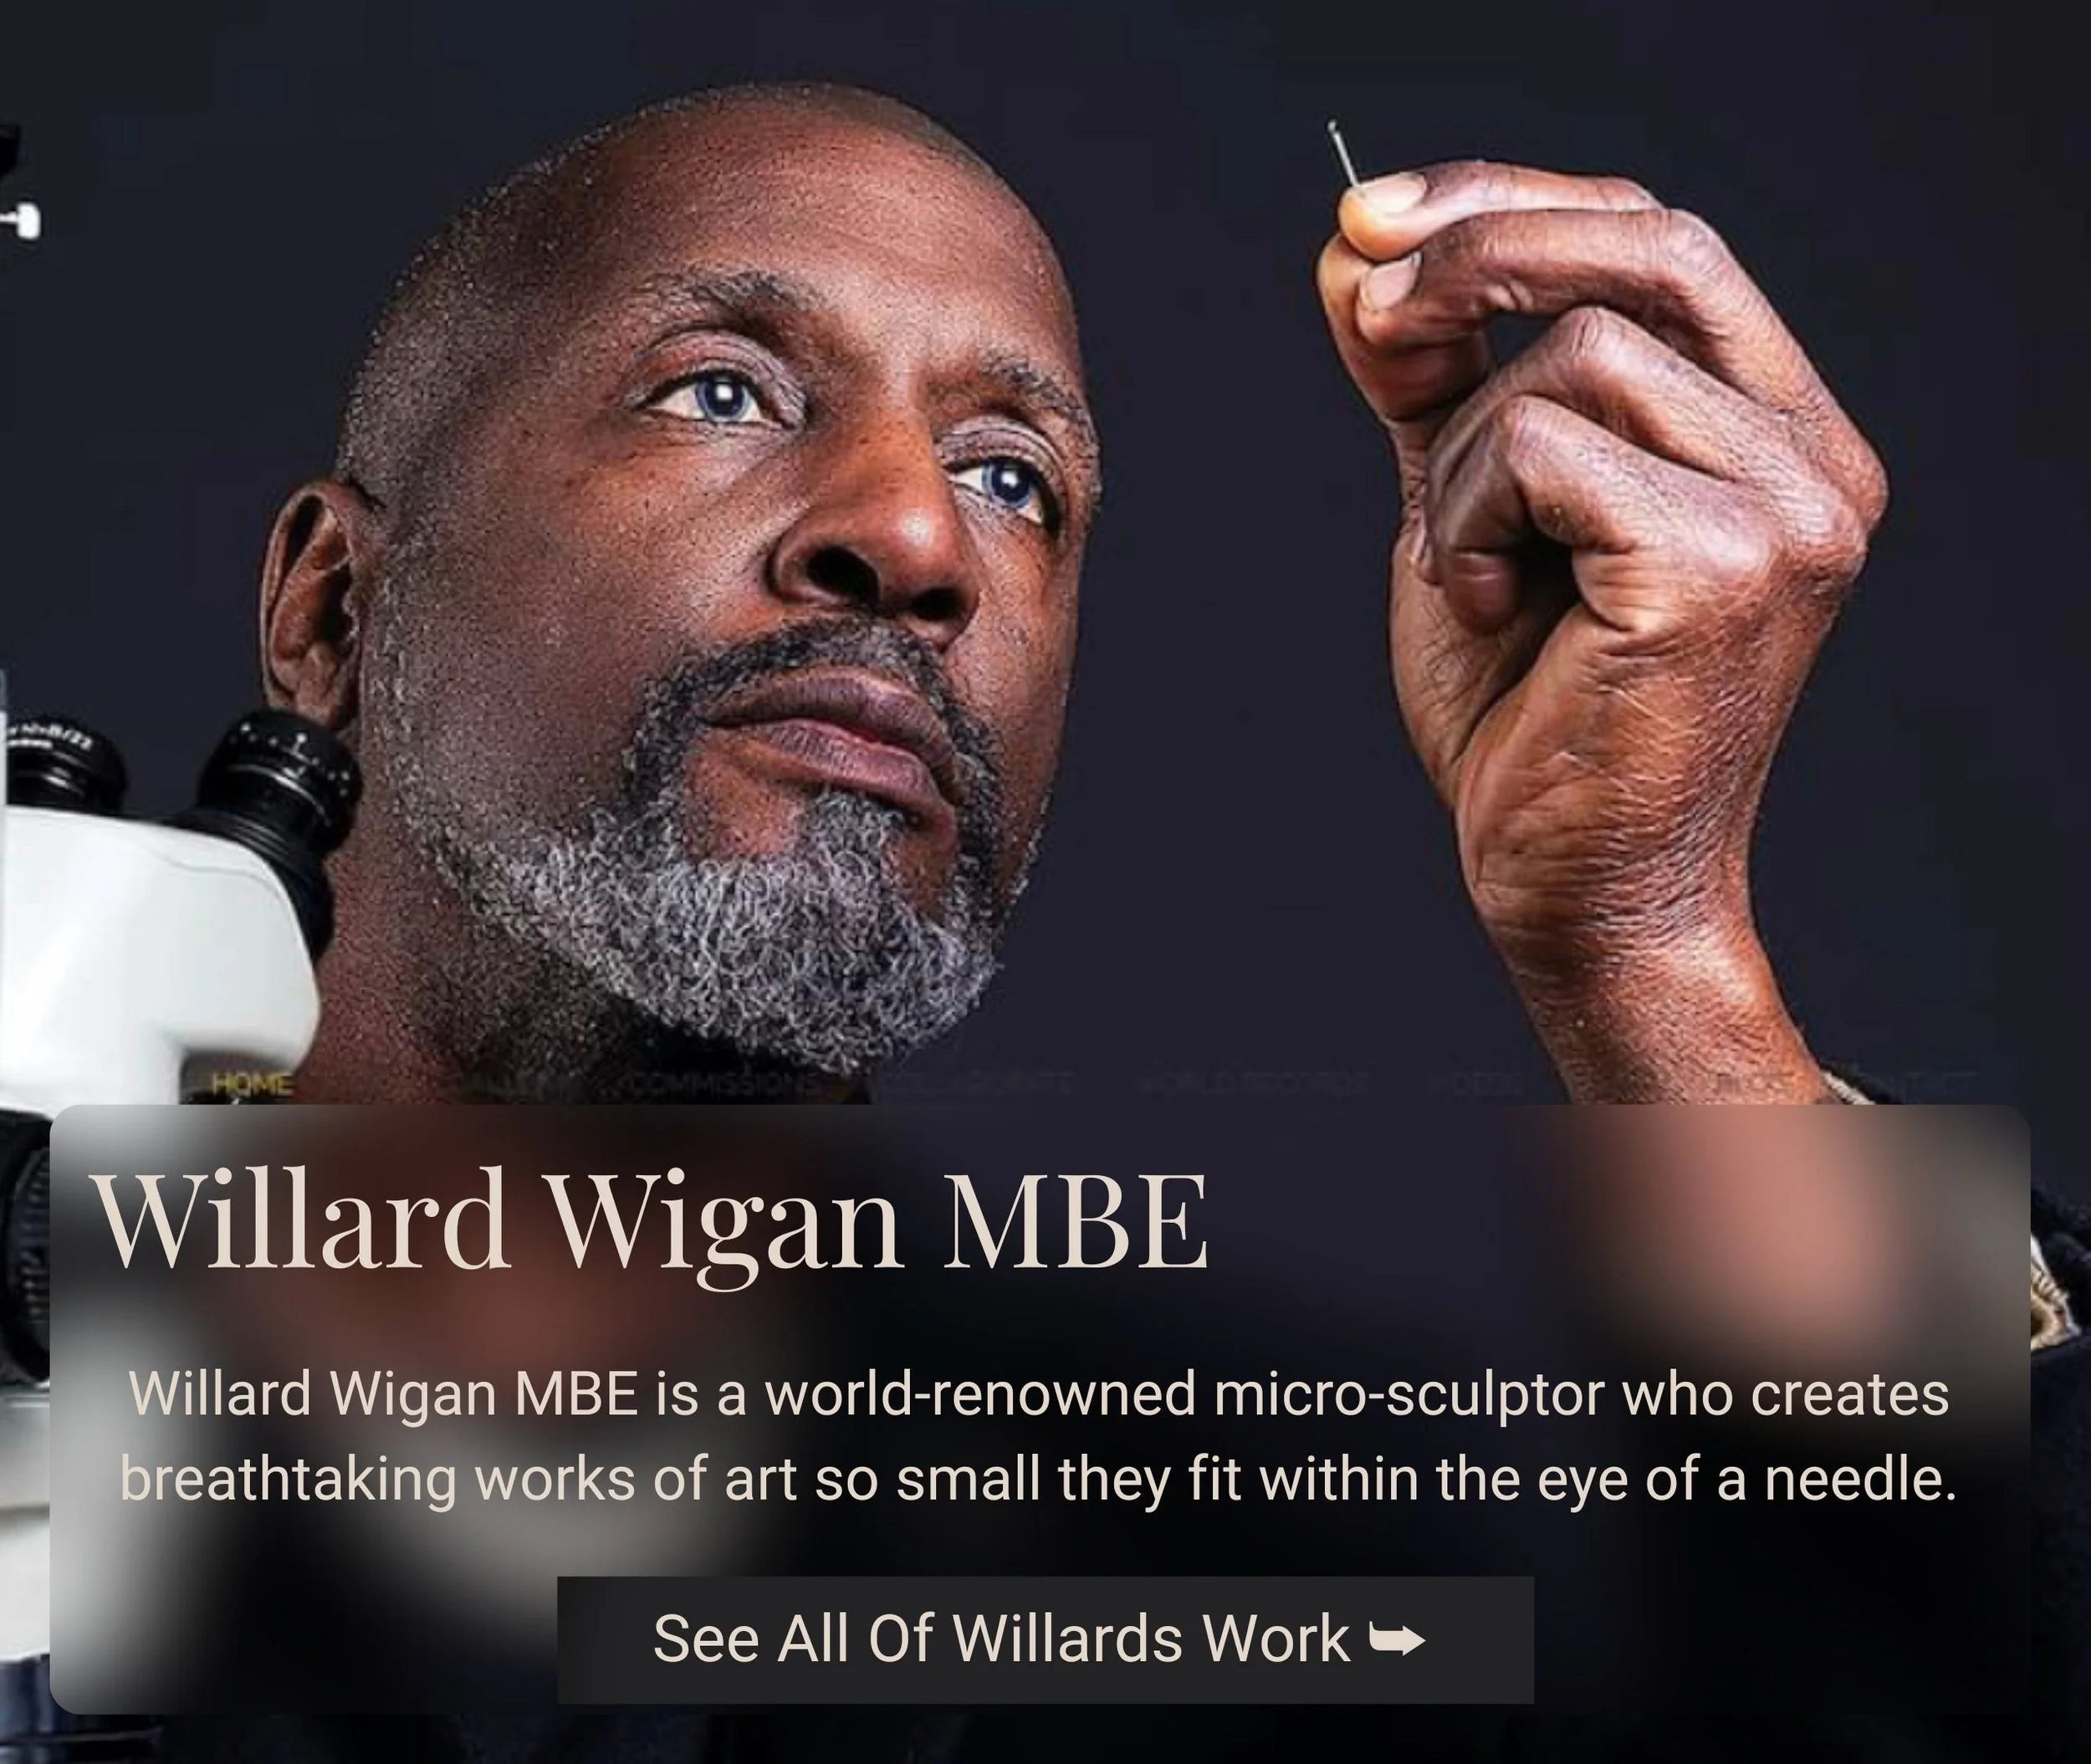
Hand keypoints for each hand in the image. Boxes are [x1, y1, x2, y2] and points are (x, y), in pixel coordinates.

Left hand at [1317, 161, 1887, 1098]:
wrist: (1570, 890)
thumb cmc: (1528, 718)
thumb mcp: (1469, 514)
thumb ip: (1432, 385)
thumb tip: (1355, 253)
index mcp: (1778, 436)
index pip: (1666, 243)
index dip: (1517, 200)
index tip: (1378, 219)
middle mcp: (1816, 460)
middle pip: (1653, 247)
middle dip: (1479, 250)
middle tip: (1364, 306)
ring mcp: (1787, 511)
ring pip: (1577, 356)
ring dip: (1461, 457)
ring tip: (1463, 568)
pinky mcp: (1721, 565)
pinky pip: (1543, 448)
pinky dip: (1466, 517)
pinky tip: (1482, 607)